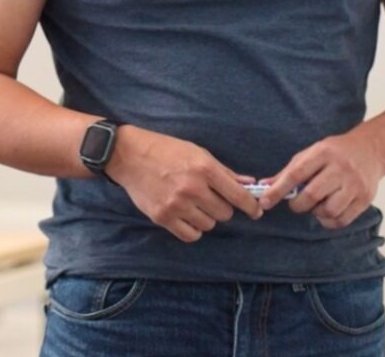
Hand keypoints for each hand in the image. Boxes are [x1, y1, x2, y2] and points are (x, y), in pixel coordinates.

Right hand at [106, 125, 262, 242]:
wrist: (128, 155)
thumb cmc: (166, 150)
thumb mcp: (197, 153)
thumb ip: (224, 172)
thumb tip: (249, 184)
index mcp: (204, 168)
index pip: (238, 196)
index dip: (251, 206)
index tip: (256, 211)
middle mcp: (192, 188)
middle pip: (225, 214)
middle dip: (221, 207)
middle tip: (210, 197)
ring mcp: (177, 204)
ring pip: (209, 225)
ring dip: (206, 217)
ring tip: (193, 203)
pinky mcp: (163, 217)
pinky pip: (191, 235)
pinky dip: (193, 228)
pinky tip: (187, 216)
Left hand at [258, 130, 384, 228]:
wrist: (371, 150)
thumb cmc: (335, 153)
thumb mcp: (311, 153)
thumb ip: (289, 171)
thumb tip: (264, 186)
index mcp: (323, 153)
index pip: (296, 174)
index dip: (278, 190)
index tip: (265, 202)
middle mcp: (340, 168)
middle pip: (312, 195)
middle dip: (298, 205)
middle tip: (297, 203)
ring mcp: (354, 184)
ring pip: (329, 210)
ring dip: (316, 213)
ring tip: (317, 205)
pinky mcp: (365, 199)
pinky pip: (342, 220)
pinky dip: (329, 221)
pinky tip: (327, 211)